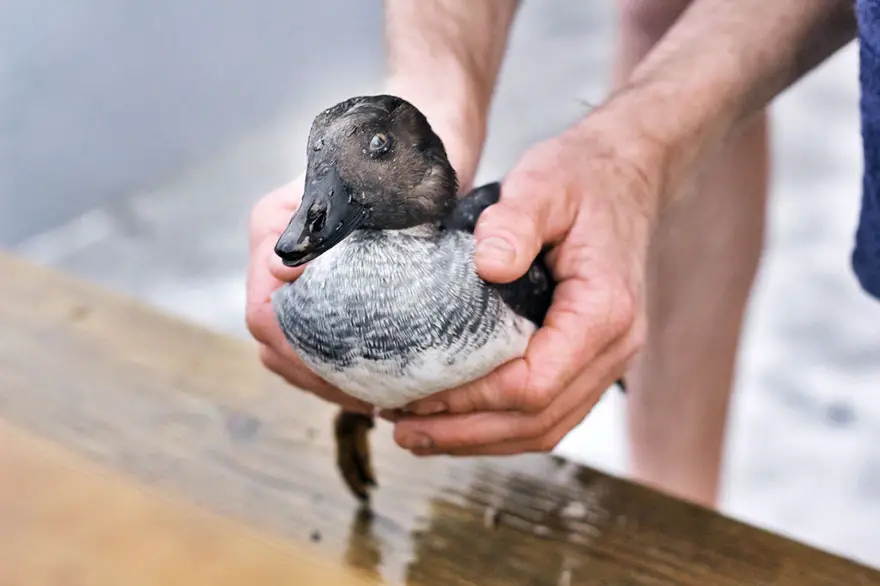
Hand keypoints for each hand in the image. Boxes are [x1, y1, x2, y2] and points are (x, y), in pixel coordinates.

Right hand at [245, 97, 482, 413]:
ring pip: (295, 349)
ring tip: (382, 397)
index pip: (263, 313)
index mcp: (275, 229)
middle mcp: (278, 253)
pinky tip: (384, 379)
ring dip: (332, 379)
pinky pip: (320, 342)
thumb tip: (284, 277)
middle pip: (275, 341)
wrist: (433, 144)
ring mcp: (301, 274)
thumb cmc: (407, 161)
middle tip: (374, 399)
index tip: (352, 378)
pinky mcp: (329, 288)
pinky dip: (345, 367)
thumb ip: (330, 229)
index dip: (301, 355)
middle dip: (319, 377)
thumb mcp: (378, 193)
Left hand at [388, 115, 663, 454]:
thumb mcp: (545, 184)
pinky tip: (460, 420)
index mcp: (604, 311)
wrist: (622, 178)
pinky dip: (501, 425)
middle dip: (466, 433)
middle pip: (537, 420)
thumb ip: (515, 222)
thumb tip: (488, 266)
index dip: (473, 398)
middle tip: (404, 430)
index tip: (419, 393)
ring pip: (544, 427)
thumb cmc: (582, 180)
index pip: (535, 384)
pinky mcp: (588, 359)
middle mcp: (614, 348)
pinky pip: (549, 411)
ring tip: (419, 434)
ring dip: (479, 439)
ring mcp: (606, 359)